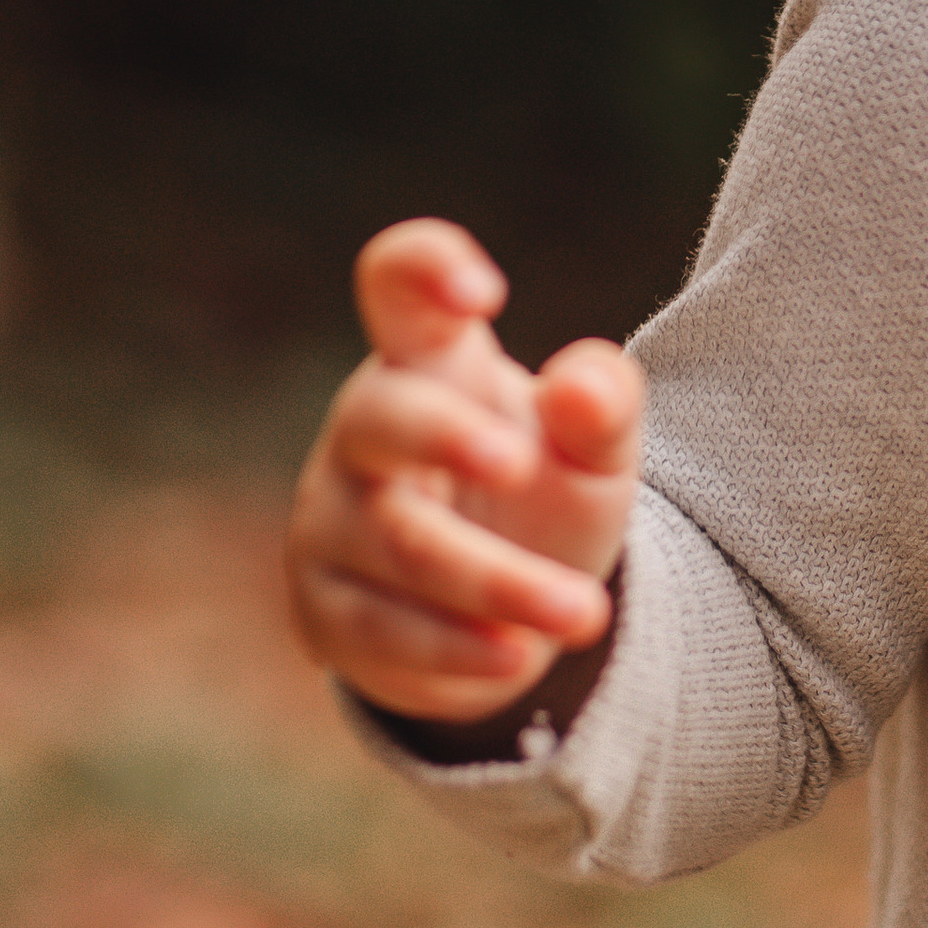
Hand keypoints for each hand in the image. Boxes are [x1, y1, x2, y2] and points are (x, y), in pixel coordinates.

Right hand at [286, 216, 645, 720]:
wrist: (503, 608)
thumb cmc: (543, 488)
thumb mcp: (595, 448)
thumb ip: (603, 405)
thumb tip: (582, 389)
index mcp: (430, 356)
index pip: (397, 282)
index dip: (424, 270)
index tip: (483, 295)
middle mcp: (366, 427)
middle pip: (385, 416)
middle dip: (445, 435)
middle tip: (519, 462)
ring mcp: (332, 518)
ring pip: (399, 544)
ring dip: (493, 582)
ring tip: (581, 613)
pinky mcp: (324, 609)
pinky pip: (381, 631)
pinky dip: (454, 649)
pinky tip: (516, 658)